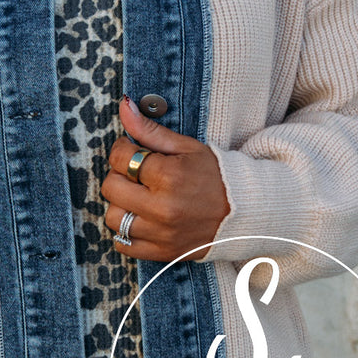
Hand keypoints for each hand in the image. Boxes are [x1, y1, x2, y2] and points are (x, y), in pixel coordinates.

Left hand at [100, 95, 230, 264]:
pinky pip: (124, 245)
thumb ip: (151, 129)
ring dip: (121, 205)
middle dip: (120, 175)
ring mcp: (162, 233)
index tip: (133, 150)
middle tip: (137, 173)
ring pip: (113, 217)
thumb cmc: (215, 174)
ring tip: (139, 197)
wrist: (246, 211)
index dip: (122, 150)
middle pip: (111, 187)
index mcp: (170, 176)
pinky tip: (140, 219)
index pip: (120, 158)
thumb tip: (123, 105)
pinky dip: (126, 233)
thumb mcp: (187, 147)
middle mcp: (163, 207)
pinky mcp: (163, 252)